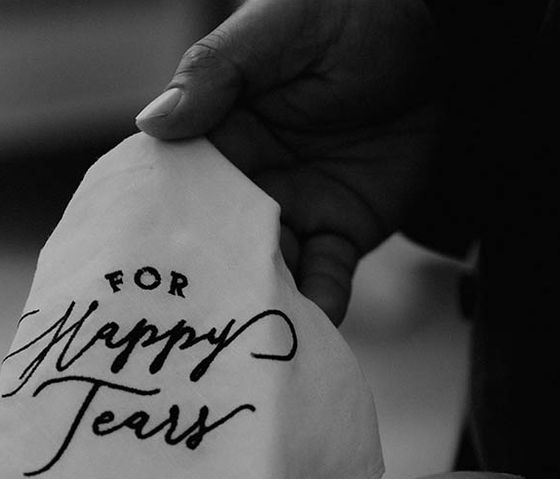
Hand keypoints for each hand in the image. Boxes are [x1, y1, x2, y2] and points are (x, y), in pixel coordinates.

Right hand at [137, 0, 440, 323]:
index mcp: (219, 135)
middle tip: (192, 325)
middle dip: (206, 282)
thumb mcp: (276, 29)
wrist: (443, 39)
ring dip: (258, 303)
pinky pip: (327, 277)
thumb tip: (153, 122)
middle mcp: (249, 182)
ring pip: (267, 269)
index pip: (176, 187)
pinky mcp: (342, 231)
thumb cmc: (350, 16)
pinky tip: (311, 330)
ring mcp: (295, 211)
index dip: (158, 226)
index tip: (143, 269)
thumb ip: (216, 72)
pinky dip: (320, 305)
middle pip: (217, 243)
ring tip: (247, 339)